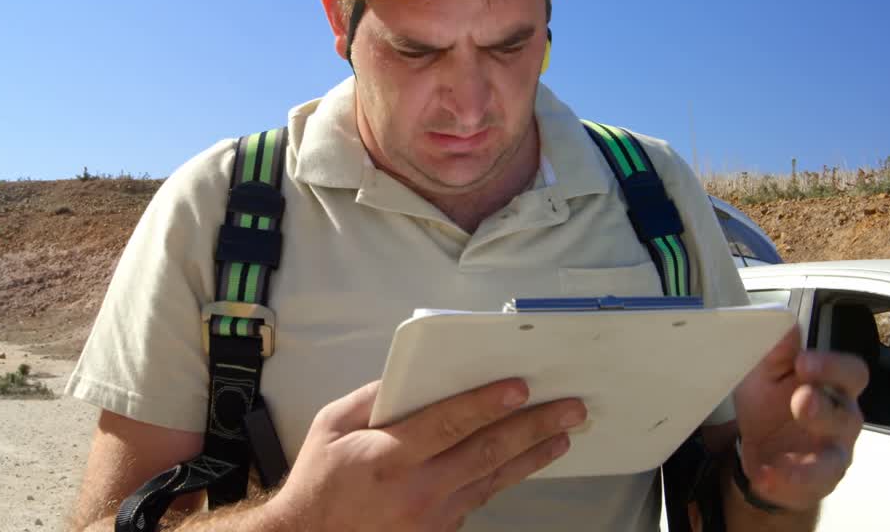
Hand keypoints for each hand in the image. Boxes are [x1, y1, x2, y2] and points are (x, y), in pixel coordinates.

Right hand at [270, 378, 585, 531]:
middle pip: (486, 452)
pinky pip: (479, 499)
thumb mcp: (332, 425)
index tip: (519, 387)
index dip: (487, 404)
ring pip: (493, 480)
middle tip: (569, 409)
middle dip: (533, 427)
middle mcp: (416, 490)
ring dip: (532, 455)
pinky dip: (505, 478)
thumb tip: (414, 374)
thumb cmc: (320, 482)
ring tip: (564, 435)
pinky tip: (526, 461)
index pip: (448, 424)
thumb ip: (374, 397)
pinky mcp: (440, 531)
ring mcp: (432, 517)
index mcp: (388, 456)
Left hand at [731, 325, 866, 511]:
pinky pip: (811, 484)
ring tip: (780, 451)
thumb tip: (783, 321)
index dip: (833, 366)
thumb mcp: (763, 376)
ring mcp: (834, 453)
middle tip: (800, 397)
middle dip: (824, 406)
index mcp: (831, 386)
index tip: (804, 362)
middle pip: (848, 413)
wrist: (760, 454)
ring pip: (835, 455)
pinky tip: (764, 473)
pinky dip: (786, 479)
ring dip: (807, 459)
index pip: (850, 372)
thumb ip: (774, 353)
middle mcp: (842, 419)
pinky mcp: (820, 482)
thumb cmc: (771, 408)